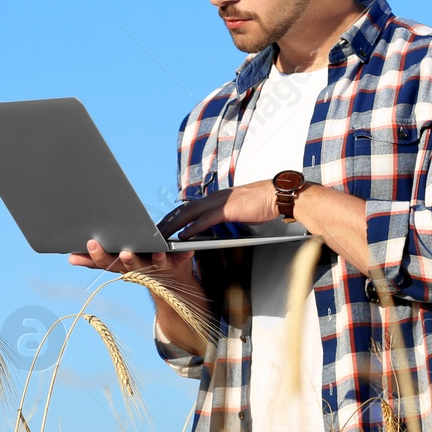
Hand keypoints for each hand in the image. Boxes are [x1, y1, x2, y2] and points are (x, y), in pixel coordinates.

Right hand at [68, 238, 196, 281]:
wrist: (170, 285)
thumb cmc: (140, 266)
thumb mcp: (117, 263)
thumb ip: (95, 260)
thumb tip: (69, 258)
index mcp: (124, 266)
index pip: (108, 263)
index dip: (98, 256)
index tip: (91, 244)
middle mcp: (141, 269)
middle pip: (131, 266)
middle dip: (127, 260)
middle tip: (123, 252)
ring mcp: (159, 268)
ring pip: (156, 264)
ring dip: (156, 260)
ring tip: (157, 253)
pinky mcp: (178, 264)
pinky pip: (182, 259)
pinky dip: (185, 256)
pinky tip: (188, 250)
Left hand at [155, 181, 280, 238]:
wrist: (277, 195)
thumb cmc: (262, 203)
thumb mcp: (238, 209)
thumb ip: (225, 214)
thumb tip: (216, 224)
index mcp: (217, 197)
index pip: (189, 206)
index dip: (175, 215)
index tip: (163, 224)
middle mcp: (215, 197)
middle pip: (184, 209)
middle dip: (167, 220)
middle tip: (154, 232)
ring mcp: (220, 202)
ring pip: (190, 213)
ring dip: (173, 225)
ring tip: (161, 236)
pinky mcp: (228, 209)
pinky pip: (205, 220)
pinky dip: (192, 228)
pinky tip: (182, 236)